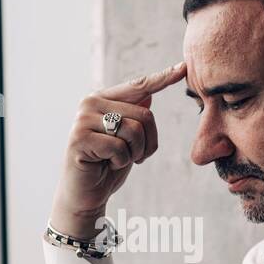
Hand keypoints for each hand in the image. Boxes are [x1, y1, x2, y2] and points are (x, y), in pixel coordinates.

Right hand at [50, 61, 186, 238]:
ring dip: (134, 153)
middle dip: (148, 142)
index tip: (183, 67)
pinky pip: (119, 148)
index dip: (162, 78)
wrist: (84, 195)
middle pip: (145, 114)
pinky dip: (120, 162)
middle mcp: (91, 102)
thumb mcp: (128, 139)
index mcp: (103, 98)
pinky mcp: (79, 138)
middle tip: (133, 157)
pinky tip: (105, 165)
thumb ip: (135, 116)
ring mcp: (83, 119)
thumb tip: (150, 92)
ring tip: (118, 160)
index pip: (139, 85)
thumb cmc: (107, 167)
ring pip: (134, 130)